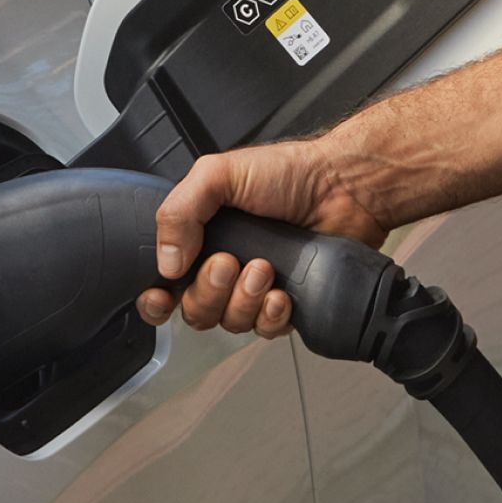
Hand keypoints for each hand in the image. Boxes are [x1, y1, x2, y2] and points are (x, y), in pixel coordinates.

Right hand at [141, 140, 388, 339]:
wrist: (345, 187)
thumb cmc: (288, 173)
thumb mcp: (218, 174)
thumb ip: (179, 212)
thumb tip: (165, 264)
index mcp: (202, 238)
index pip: (165, 283)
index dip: (156, 300)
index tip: (161, 297)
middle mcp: (226, 267)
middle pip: (195, 310)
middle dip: (209, 291)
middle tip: (230, 262)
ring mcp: (256, 289)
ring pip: (230, 323)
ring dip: (243, 301)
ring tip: (265, 268)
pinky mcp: (288, 304)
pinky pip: (266, 329)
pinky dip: (271, 316)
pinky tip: (282, 294)